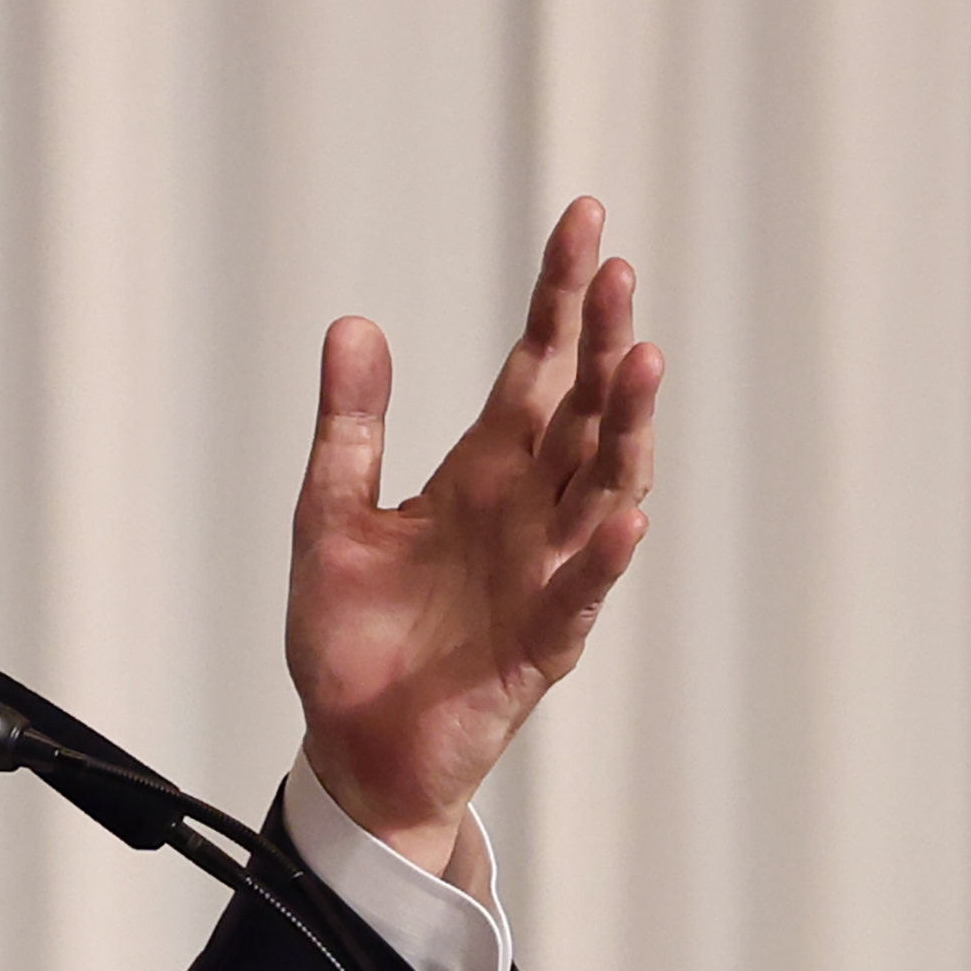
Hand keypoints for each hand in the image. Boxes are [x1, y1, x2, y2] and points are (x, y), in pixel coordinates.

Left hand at [285, 200, 661, 883]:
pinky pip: (577, 595)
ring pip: (600, 488)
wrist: (351, 749)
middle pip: (582, 412)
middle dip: (603, 343)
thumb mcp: (330, 514)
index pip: (537, 367)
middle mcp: (526, 513)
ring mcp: (542, 575)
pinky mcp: (537, 646)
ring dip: (624, 430)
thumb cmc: (351, 638)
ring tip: (640, 362)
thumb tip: (355, 324)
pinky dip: (601, 558)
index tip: (585, 220)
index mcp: (483, 472)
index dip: (560, 298)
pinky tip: (623, 514)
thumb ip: (350, 426)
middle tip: (618, 273)